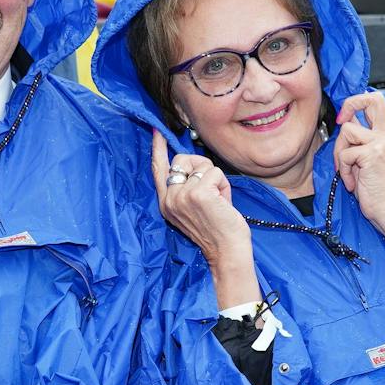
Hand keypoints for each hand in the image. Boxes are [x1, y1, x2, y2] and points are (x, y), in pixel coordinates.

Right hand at [150, 131, 258, 306]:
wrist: (227, 252)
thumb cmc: (217, 231)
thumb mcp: (194, 208)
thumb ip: (187, 187)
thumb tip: (193, 164)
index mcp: (166, 203)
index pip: (158, 170)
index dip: (157, 149)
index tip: (157, 132)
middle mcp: (169, 199)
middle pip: (183, 159)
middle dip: (201, 167)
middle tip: (212, 192)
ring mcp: (181, 196)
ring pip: (202, 164)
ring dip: (215, 179)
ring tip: (218, 201)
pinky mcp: (198, 194)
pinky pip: (214, 172)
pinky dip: (223, 184)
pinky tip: (223, 202)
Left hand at [333, 92, 384, 260]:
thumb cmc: (379, 190)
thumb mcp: (370, 158)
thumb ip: (361, 140)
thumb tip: (345, 123)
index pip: (377, 101)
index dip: (357, 102)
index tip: (345, 117)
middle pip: (370, 100)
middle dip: (349, 105)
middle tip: (341, 122)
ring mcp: (382, 143)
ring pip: (347, 131)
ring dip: (340, 152)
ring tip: (349, 170)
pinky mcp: (372, 155)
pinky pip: (344, 154)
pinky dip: (342, 170)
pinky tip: (353, 183)